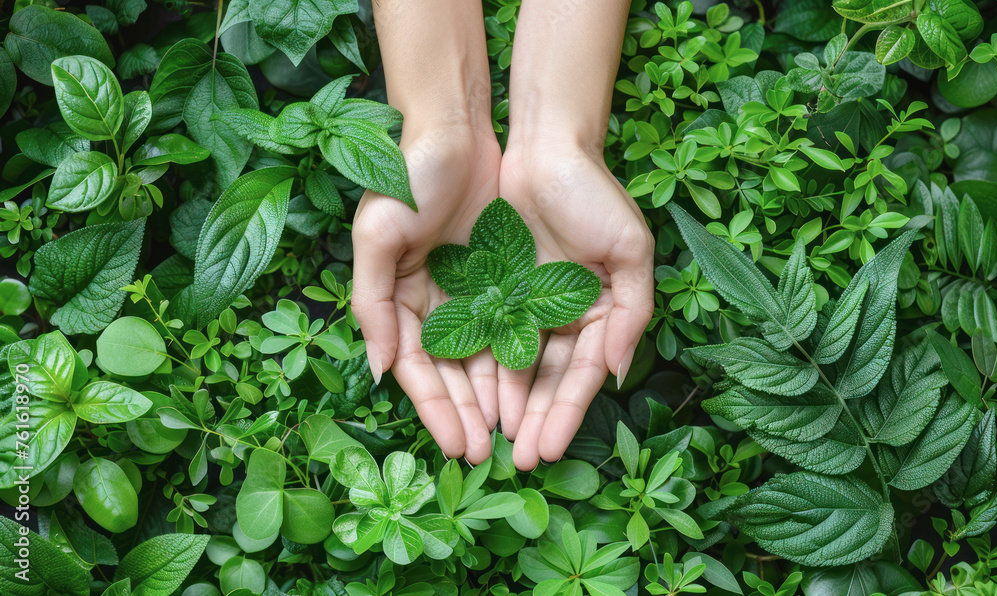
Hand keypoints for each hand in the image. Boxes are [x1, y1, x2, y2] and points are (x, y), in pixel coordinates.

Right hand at [352, 128, 501, 463]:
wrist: (457, 132)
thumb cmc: (408, 180)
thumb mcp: (377, 237)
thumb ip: (372, 303)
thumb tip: (378, 369)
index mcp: (399, 303)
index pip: (417, 371)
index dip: (436, 410)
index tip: (458, 445)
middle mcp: (433, 307)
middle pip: (451, 374)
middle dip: (468, 415)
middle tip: (488, 454)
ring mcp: (469, 294)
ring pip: (483, 359)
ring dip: (495, 398)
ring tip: (513, 434)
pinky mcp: (502, 279)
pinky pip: (511, 328)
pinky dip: (518, 360)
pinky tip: (530, 389)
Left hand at [497, 142, 654, 470]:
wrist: (545, 148)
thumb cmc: (594, 195)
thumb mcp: (629, 250)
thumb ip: (630, 314)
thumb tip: (617, 372)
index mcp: (598, 313)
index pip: (581, 375)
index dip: (565, 412)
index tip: (549, 447)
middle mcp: (561, 316)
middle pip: (546, 380)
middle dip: (533, 421)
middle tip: (518, 460)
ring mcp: (526, 305)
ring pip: (513, 366)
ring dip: (504, 404)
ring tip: (491, 442)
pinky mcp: (493, 289)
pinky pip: (484, 335)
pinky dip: (479, 365)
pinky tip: (472, 397)